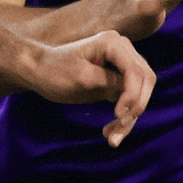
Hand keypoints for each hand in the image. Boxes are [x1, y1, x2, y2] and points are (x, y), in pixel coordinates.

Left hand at [25, 31, 157, 146]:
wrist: (37, 71)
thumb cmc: (54, 70)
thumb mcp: (81, 78)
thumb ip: (109, 83)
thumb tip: (132, 94)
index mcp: (112, 43)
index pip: (136, 71)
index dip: (132, 95)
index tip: (118, 116)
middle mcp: (121, 50)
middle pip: (145, 81)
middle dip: (135, 108)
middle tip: (117, 130)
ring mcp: (121, 64)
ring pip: (140, 93)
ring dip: (130, 118)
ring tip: (112, 139)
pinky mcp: (117, 80)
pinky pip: (130, 100)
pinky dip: (124, 118)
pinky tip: (110, 133)